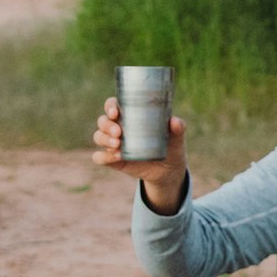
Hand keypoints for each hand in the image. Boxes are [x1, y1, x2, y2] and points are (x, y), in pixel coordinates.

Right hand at [94, 95, 189, 213]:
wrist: (168, 170)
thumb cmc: (171, 146)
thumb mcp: (176, 137)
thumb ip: (178, 128)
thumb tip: (174, 121)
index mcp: (130, 116)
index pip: (113, 105)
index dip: (110, 106)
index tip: (116, 112)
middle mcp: (118, 127)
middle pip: (103, 121)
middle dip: (107, 125)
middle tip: (119, 132)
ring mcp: (114, 144)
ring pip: (98, 136)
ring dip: (104, 139)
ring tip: (117, 144)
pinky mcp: (113, 160)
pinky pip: (99, 157)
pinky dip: (104, 157)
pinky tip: (117, 157)